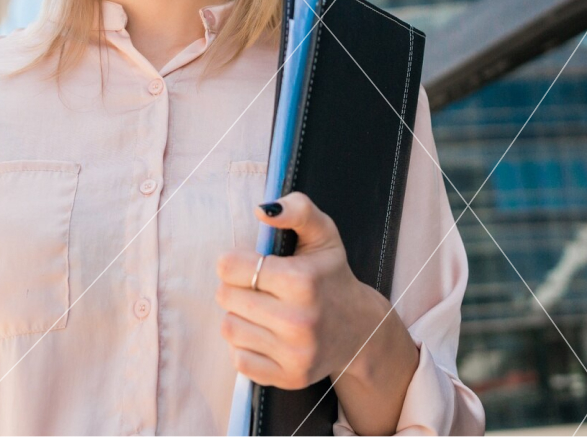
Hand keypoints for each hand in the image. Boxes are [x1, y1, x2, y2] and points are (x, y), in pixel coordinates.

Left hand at [213, 191, 411, 390]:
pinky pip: (240, 359)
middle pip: (225, 297)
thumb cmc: (331, 276)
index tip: (252, 264)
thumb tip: (262, 210)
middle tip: (259, 288)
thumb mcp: (322, 234)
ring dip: (240, 317)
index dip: (235, 262)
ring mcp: (295, 353)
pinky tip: (268, 335)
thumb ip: (297, 209)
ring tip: (264, 311)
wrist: (361, 330)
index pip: (229, 267)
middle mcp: (299, 320)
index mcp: (302, 281)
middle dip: (237, 288)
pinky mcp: (290, 377)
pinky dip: (247, 346)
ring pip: (229, 328)